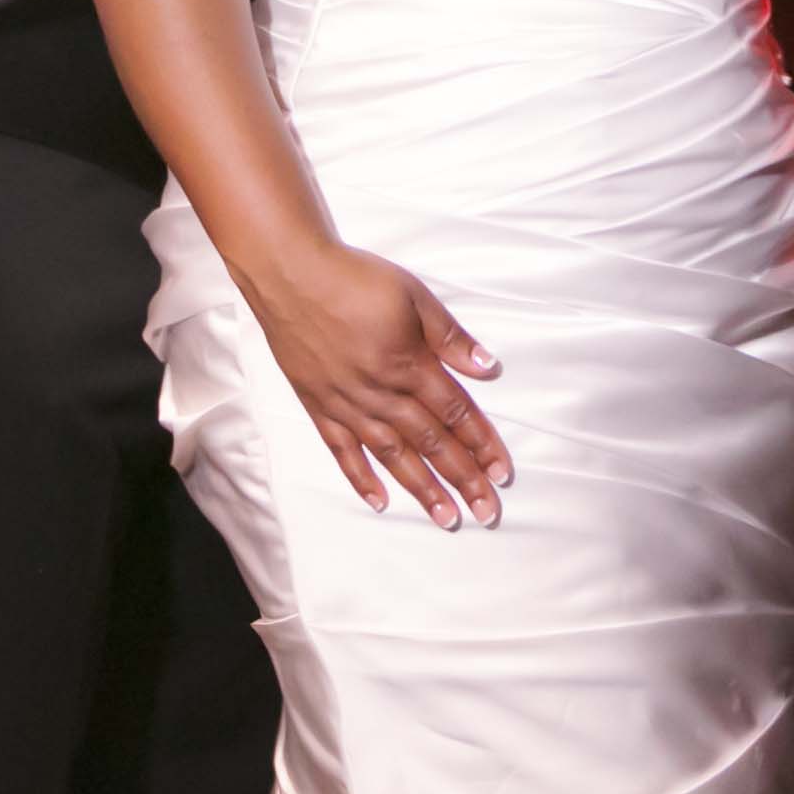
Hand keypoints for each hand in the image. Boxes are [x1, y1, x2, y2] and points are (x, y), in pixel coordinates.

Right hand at [243, 241, 510, 527]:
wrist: (292, 275)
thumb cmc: (356, 279)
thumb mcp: (414, 295)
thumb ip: (449, 337)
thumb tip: (487, 368)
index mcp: (409, 364)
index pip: (455, 412)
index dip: (482, 443)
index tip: (502, 473)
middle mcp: (381, 392)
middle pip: (430, 442)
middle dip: (463, 478)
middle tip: (487, 512)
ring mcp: (348, 404)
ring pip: (392, 456)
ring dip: (422, 489)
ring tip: (446, 517)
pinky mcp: (319, 407)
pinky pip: (343, 452)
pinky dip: (361, 479)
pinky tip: (380, 502)